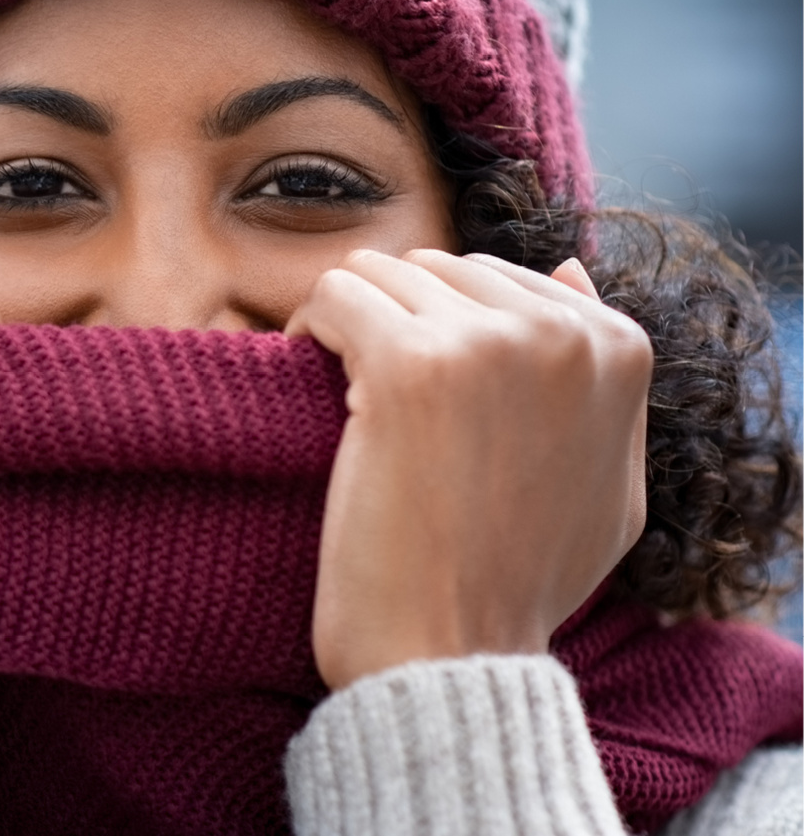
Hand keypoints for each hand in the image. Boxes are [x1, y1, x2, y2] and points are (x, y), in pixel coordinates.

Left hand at [286, 250, 650, 690]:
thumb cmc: (518, 581)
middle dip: (394, 320)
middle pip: (435, 268)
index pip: (496, 278)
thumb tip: (566, 269)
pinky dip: (307, 329)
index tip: (415, 390)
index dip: (441, 328)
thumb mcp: (608, 480)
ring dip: (348, 324)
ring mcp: (485, 344)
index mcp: (618, 349)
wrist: (452, 653)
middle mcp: (560, 333)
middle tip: (366, 392)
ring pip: (379, 274)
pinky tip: (303, 378)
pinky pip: (333, 295)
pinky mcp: (407, 365)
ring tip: (338, 390)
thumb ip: (599, 379)